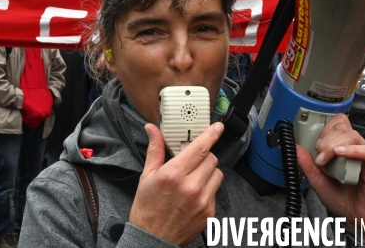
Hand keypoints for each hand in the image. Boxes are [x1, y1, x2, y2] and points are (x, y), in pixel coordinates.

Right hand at [129, 122, 224, 246]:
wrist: (152, 239)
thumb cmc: (147, 209)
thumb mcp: (147, 176)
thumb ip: (155, 150)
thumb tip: (152, 129)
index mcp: (174, 174)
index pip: (200, 148)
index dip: (211, 134)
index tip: (217, 127)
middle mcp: (191, 187)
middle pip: (211, 158)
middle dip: (203, 156)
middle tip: (191, 162)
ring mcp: (202, 201)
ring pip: (217, 173)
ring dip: (208, 171)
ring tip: (193, 178)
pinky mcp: (209, 212)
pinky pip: (216, 191)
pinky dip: (208, 188)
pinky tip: (194, 194)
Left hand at [296, 114, 364, 240]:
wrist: (354, 217)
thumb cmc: (339, 197)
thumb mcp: (316, 179)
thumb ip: (305, 162)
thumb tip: (293, 147)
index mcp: (341, 147)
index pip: (336, 123)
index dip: (324, 129)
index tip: (315, 144)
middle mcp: (352, 148)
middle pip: (342, 127)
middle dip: (326, 139)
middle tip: (319, 156)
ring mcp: (363, 156)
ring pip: (352, 136)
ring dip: (334, 145)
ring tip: (326, 161)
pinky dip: (352, 150)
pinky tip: (340, 154)